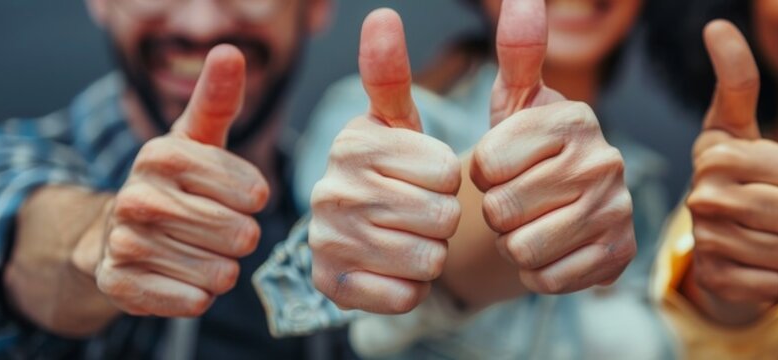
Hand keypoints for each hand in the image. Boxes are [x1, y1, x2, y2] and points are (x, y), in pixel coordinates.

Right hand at [93, 45, 269, 316]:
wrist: (113, 234)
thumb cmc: (175, 182)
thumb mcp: (196, 139)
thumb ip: (218, 99)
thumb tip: (229, 53)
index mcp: (162, 155)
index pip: (253, 192)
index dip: (253, 200)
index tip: (237, 195)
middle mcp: (138, 197)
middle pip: (240, 235)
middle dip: (239, 237)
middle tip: (217, 228)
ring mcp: (126, 243)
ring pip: (221, 273)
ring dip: (220, 268)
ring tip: (197, 250)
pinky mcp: (121, 284)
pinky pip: (194, 301)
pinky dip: (198, 294)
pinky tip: (181, 275)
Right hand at [309, 9, 461, 313]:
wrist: (357, 235)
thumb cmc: (392, 171)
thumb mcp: (398, 122)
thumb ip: (393, 72)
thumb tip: (382, 15)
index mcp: (353, 142)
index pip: (448, 171)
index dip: (450, 179)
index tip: (425, 175)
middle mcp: (330, 188)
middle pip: (442, 216)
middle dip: (444, 217)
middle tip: (417, 210)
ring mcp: (327, 239)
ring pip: (428, 257)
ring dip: (431, 254)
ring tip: (406, 236)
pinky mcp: (333, 285)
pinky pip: (407, 295)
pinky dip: (411, 288)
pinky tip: (392, 268)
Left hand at [469, 0, 635, 293]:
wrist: (563, 206)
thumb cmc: (528, 150)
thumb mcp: (514, 102)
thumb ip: (517, 52)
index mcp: (574, 118)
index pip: (487, 163)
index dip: (480, 173)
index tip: (498, 167)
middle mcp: (603, 160)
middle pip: (504, 209)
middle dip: (495, 213)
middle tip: (513, 202)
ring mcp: (617, 209)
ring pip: (525, 249)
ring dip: (513, 245)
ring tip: (528, 225)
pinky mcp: (620, 254)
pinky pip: (550, 279)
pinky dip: (538, 273)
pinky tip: (549, 251)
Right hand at [681, 20, 777, 322]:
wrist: (709, 245)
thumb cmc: (733, 175)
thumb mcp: (734, 126)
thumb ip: (736, 78)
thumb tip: (716, 25)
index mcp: (715, 154)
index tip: (768, 175)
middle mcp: (703, 197)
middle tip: (769, 211)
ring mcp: (706, 243)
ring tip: (761, 236)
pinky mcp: (716, 283)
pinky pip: (776, 284)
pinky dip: (772, 279)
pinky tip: (752, 265)